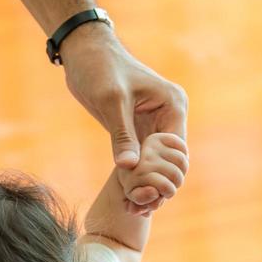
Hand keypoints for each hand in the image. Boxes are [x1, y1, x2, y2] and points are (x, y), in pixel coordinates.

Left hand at [59, 26, 187, 211]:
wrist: (84, 52)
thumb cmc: (99, 68)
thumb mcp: (110, 101)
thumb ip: (121, 135)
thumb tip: (129, 168)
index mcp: (173, 105)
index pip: (177, 150)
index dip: (163, 176)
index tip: (143, 196)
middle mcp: (169, 116)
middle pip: (172, 162)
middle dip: (157, 186)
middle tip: (137, 208)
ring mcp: (155, 124)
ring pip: (158, 165)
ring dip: (147, 187)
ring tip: (132, 209)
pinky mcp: (139, 131)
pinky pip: (143, 161)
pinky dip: (136, 179)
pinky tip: (126, 199)